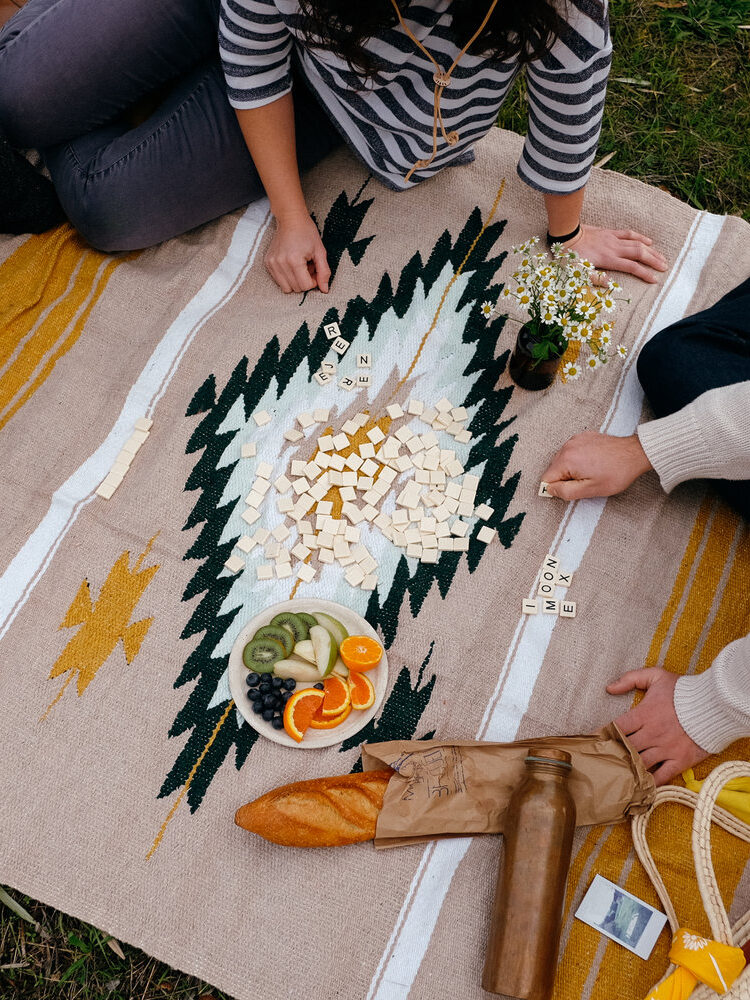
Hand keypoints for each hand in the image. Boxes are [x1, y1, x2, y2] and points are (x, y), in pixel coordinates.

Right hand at [264, 213, 329, 293]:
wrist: (290, 219)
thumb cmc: (307, 233)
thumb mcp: (320, 251)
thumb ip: (324, 272)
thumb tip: (325, 290)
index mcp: (294, 260)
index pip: (305, 286)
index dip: (314, 281)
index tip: (314, 269)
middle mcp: (280, 263)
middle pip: (296, 289)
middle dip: (305, 281)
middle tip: (308, 266)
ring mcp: (272, 263)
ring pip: (286, 288)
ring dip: (295, 281)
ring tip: (300, 266)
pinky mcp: (268, 263)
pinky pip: (279, 281)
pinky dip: (287, 277)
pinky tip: (292, 264)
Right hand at [541, 431, 652, 499]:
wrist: (635, 453)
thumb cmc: (617, 472)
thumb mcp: (591, 490)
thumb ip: (565, 492)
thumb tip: (549, 490)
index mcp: (566, 459)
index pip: (546, 479)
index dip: (558, 488)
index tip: (572, 489)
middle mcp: (568, 446)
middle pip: (553, 469)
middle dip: (565, 478)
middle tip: (585, 481)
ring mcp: (575, 439)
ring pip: (562, 460)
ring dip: (572, 469)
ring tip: (591, 471)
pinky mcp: (583, 436)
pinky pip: (572, 451)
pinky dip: (578, 459)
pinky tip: (593, 462)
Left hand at [571, 224, 667, 284]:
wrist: (566, 235)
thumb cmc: (570, 256)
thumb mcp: (579, 272)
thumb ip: (596, 278)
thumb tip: (611, 285)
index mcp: (608, 259)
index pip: (632, 267)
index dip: (645, 274)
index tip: (655, 280)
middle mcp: (614, 248)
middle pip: (639, 253)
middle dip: (654, 261)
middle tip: (665, 268)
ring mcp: (613, 239)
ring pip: (637, 243)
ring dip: (651, 250)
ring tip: (662, 257)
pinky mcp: (610, 232)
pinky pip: (629, 233)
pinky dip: (640, 237)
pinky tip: (649, 242)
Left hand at [607, 668, 708, 785]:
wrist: (714, 705)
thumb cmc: (683, 690)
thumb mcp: (656, 676)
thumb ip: (630, 678)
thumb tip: (609, 688)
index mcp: (644, 714)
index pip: (616, 727)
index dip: (602, 735)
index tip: (591, 741)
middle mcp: (652, 734)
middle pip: (625, 748)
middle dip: (612, 753)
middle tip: (600, 760)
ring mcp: (666, 749)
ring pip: (640, 763)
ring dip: (628, 768)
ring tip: (615, 774)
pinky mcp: (680, 760)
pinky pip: (662, 776)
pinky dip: (650, 782)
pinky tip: (639, 785)